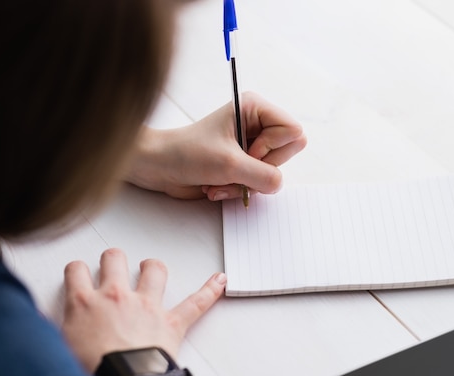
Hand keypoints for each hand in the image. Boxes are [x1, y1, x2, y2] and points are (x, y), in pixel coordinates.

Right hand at [61, 248, 225, 372]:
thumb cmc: (93, 372)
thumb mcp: (59, 350)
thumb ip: (51, 330)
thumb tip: (39, 324)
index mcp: (85, 303)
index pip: (75, 270)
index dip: (76, 269)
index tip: (78, 273)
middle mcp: (116, 296)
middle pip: (114, 259)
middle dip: (112, 258)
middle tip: (112, 264)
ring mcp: (146, 305)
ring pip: (153, 270)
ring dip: (152, 267)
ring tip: (151, 267)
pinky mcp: (171, 321)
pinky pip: (196, 302)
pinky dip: (210, 290)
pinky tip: (221, 280)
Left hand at [125, 92, 306, 199]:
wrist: (160, 168)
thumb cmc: (186, 154)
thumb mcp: (229, 165)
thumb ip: (264, 175)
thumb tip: (278, 184)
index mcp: (255, 108)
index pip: (293, 131)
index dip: (272, 148)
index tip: (247, 152)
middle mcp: (257, 125)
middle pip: (286, 153)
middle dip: (259, 169)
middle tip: (234, 166)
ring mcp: (252, 146)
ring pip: (273, 172)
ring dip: (245, 183)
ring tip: (220, 180)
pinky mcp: (244, 165)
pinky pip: (259, 183)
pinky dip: (239, 189)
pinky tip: (217, 186)